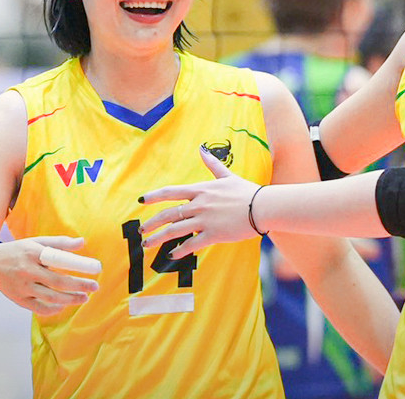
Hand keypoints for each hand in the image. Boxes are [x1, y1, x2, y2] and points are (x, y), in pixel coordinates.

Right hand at [0, 235, 100, 315]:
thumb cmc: (19, 251)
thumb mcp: (37, 242)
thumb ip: (60, 243)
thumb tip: (82, 242)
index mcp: (33, 253)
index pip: (60, 260)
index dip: (79, 266)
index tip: (96, 269)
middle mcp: (27, 271)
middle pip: (58, 282)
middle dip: (80, 286)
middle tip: (95, 287)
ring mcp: (23, 288)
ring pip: (51, 298)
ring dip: (71, 300)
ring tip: (84, 298)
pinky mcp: (19, 300)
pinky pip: (40, 308)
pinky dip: (54, 309)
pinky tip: (64, 305)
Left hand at [139, 145, 260, 258]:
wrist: (264, 206)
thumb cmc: (247, 191)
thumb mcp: (228, 176)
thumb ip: (212, 165)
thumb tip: (201, 149)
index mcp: (201, 190)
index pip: (171, 192)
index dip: (154, 196)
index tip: (140, 201)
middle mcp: (199, 204)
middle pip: (168, 214)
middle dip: (152, 223)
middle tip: (141, 231)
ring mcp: (205, 220)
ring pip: (175, 230)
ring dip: (159, 238)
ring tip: (147, 245)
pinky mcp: (214, 234)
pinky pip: (192, 244)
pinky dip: (180, 250)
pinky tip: (171, 255)